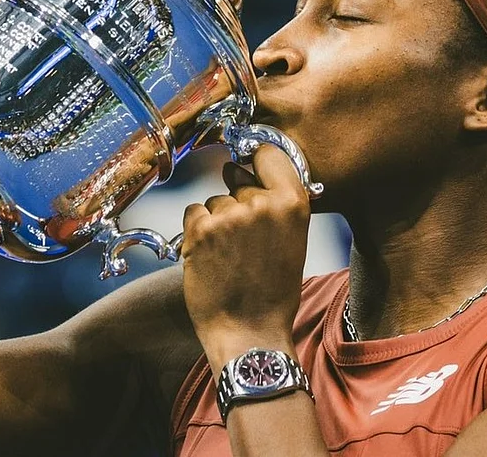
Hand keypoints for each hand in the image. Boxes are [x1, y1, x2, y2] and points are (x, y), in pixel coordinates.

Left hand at [181, 146, 310, 364]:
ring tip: (228, 256)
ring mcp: (230, 215)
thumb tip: (238, 168)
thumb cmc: (273, 292)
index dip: (257, 161)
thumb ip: (274, 203)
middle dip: (237, 204)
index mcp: (293, 204)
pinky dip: (196, 232)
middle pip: (239, 181)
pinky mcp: (201, 229)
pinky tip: (210, 257)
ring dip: (217, 221)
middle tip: (244, 243)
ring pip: (215, 200)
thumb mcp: (292, 241)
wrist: (250, 333)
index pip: (269, 154)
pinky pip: (194, 212)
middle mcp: (262, 203)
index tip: (250, 169)